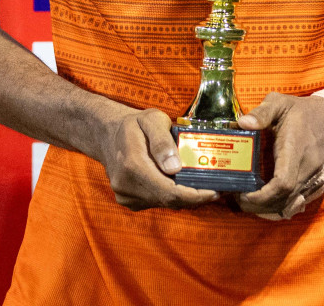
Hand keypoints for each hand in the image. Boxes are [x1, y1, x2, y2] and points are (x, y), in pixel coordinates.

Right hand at [94, 107, 218, 211]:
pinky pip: (155, 202)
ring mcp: (125, 195)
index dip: (194, 196)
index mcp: (133, 164)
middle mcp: (126, 185)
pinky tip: (180, 184)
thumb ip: (163, 142)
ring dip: (184, 197)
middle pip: (169, 201)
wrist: (107, 134)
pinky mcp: (127, 200)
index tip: (215, 192)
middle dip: (194, 197)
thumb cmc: (134, 124)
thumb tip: (175, 168)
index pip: (169, 191)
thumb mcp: (151, 120)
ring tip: (202, 184)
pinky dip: (170, 196)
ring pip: (163, 203)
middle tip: (216, 188)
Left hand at [235, 92, 323, 218]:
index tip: (243, 194)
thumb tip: (242, 123)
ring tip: (248, 202)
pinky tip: (265, 203)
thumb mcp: (279, 102)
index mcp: (296, 148)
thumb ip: (261, 112)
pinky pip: (299, 202)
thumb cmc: (300, 111)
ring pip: (292, 204)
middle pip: (285, 199)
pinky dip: (281, 207)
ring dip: (269, 209)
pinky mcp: (317, 182)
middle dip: (260, 205)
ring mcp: (315, 177)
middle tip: (238, 199)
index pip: (283, 182)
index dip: (262, 195)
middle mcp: (308, 166)